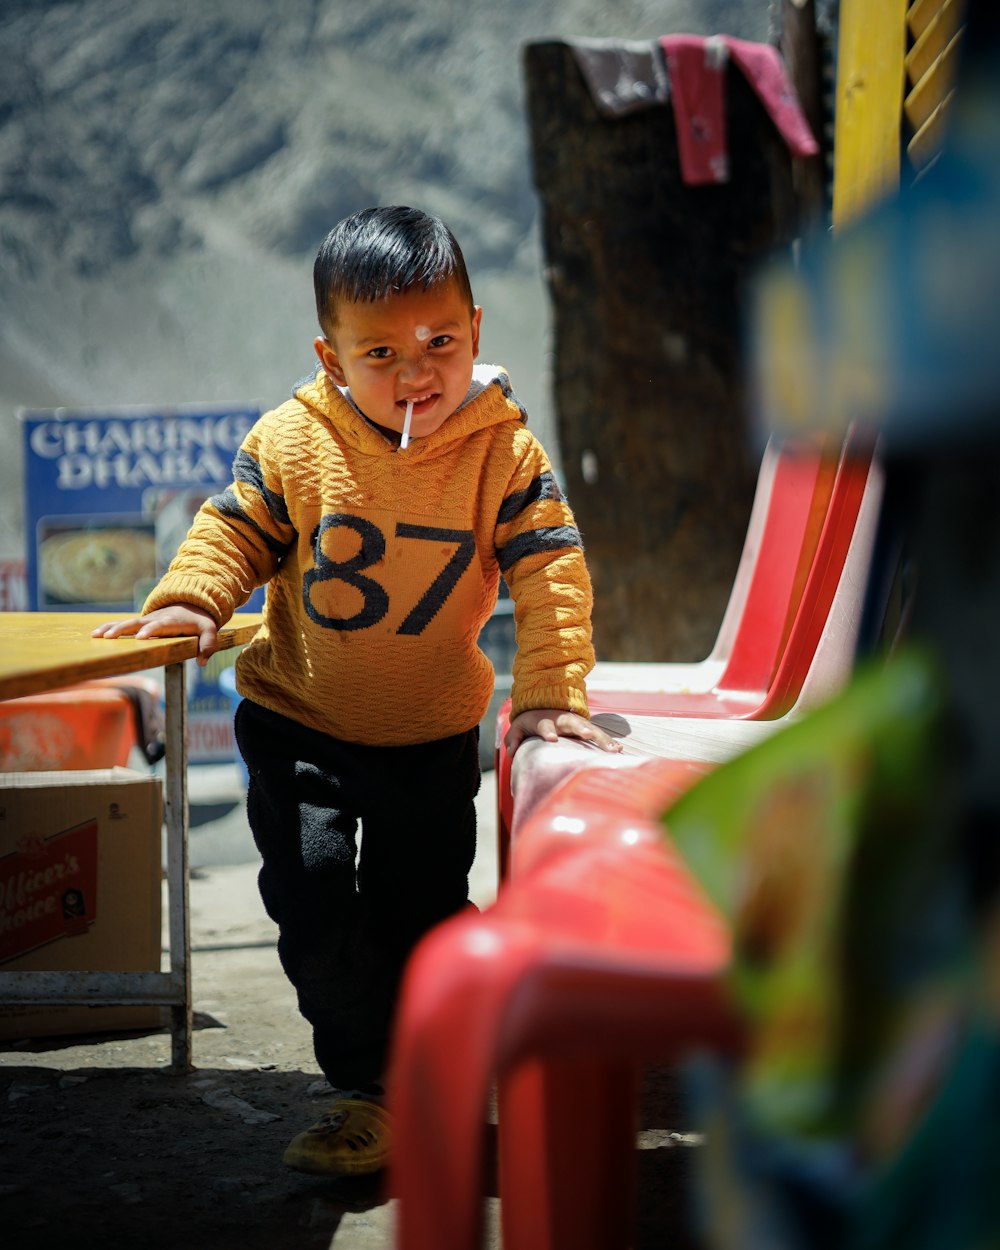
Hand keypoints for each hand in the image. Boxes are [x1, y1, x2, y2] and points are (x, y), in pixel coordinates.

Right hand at [91, 603, 219, 665]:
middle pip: (137, 623)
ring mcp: (145, 620)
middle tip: (109, 638)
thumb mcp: (209, 630)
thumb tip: (202, 662)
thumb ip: (209, 644)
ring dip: (111, 628)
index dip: (150, 630)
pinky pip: (122, 624)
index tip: (140, 637)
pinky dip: (108, 627)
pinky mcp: (140, 623)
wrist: (189, 603)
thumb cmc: (199, 621)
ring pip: (126, 622)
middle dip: (123, 629)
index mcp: (171, 621)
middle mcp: (155, 619)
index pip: (159, 626)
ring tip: (95, 636)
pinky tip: (95, 635)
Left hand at [504, 708, 623, 756]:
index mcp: (544, 720)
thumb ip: (513, 738)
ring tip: (613, 750)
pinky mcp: (586, 728)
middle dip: (581, 729)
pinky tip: (619, 749)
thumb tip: (510, 751)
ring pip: (590, 729)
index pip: (545, 725)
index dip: (548, 731)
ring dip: (602, 738)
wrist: (546, 705)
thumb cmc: (530, 721)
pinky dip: (609, 741)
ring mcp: (576, 723)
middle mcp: (563, 720)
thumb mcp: (518, 727)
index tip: (552, 739)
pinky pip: (599, 734)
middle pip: (572, 724)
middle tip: (589, 736)